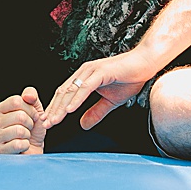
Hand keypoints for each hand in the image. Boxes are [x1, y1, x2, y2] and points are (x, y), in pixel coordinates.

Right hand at [0, 88, 47, 154]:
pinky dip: (26, 145)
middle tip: (29, 128)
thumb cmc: (33, 130)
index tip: (32, 116)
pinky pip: (18, 144)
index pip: (17, 101)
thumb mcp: (35, 109)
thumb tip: (28, 96)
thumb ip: (31, 96)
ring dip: (28, 135)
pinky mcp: (0, 151)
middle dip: (30, 123)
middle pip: (19, 116)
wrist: (33, 150)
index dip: (30, 109)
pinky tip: (22, 146)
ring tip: (25, 136)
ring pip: (19, 130)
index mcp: (0, 110)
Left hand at [41, 49, 160, 131]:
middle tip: (45, 124)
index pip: (65, 95)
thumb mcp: (110, 101)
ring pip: (72, 91)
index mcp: (84, 77)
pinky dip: (77, 99)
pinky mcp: (101, 72)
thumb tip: (82, 126)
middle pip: (64, 93)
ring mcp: (91, 71)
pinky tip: (70, 110)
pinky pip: (85, 88)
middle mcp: (84, 72)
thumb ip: (96, 112)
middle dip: (54, 110)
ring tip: (54, 121)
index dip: (56, 108)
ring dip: (62, 107)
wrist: (145, 63)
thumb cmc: (130, 78)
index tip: (48, 122)